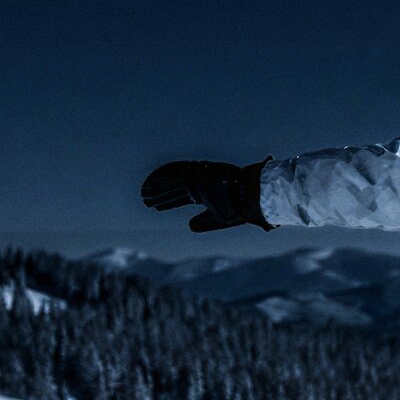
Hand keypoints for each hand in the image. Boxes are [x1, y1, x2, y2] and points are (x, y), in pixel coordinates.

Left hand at [140, 159, 269, 231]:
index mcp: (207, 191)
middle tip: (144, 197)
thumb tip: (189, 226)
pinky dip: (164, 179)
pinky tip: (150, 185)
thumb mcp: (220, 218)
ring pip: (175, 181)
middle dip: (160, 192)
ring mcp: (202, 176)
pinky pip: (179, 175)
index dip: (168, 199)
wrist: (255, 200)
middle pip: (176, 186)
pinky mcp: (201, 173)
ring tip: (144, 194)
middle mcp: (202, 181)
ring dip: (158, 187)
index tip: (155, 204)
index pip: (183, 194)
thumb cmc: (243, 209)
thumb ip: (204, 221)